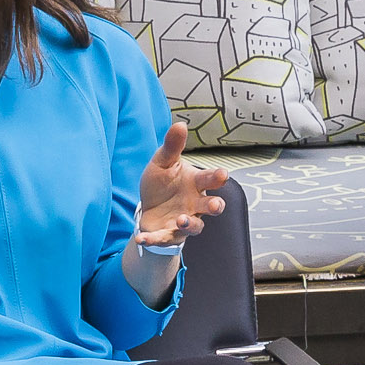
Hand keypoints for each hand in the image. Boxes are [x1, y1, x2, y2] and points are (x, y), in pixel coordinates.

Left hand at [135, 121, 227, 243]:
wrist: (149, 207)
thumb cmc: (162, 183)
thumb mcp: (162, 163)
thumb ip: (172, 147)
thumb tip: (180, 124)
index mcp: (196, 183)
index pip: (210, 179)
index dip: (218, 177)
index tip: (222, 174)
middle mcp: (196, 203)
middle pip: (212, 205)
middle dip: (215, 206)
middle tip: (215, 205)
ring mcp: (185, 220)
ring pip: (195, 226)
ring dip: (190, 224)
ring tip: (180, 220)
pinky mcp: (171, 234)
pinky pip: (165, 239)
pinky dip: (154, 239)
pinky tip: (141, 238)